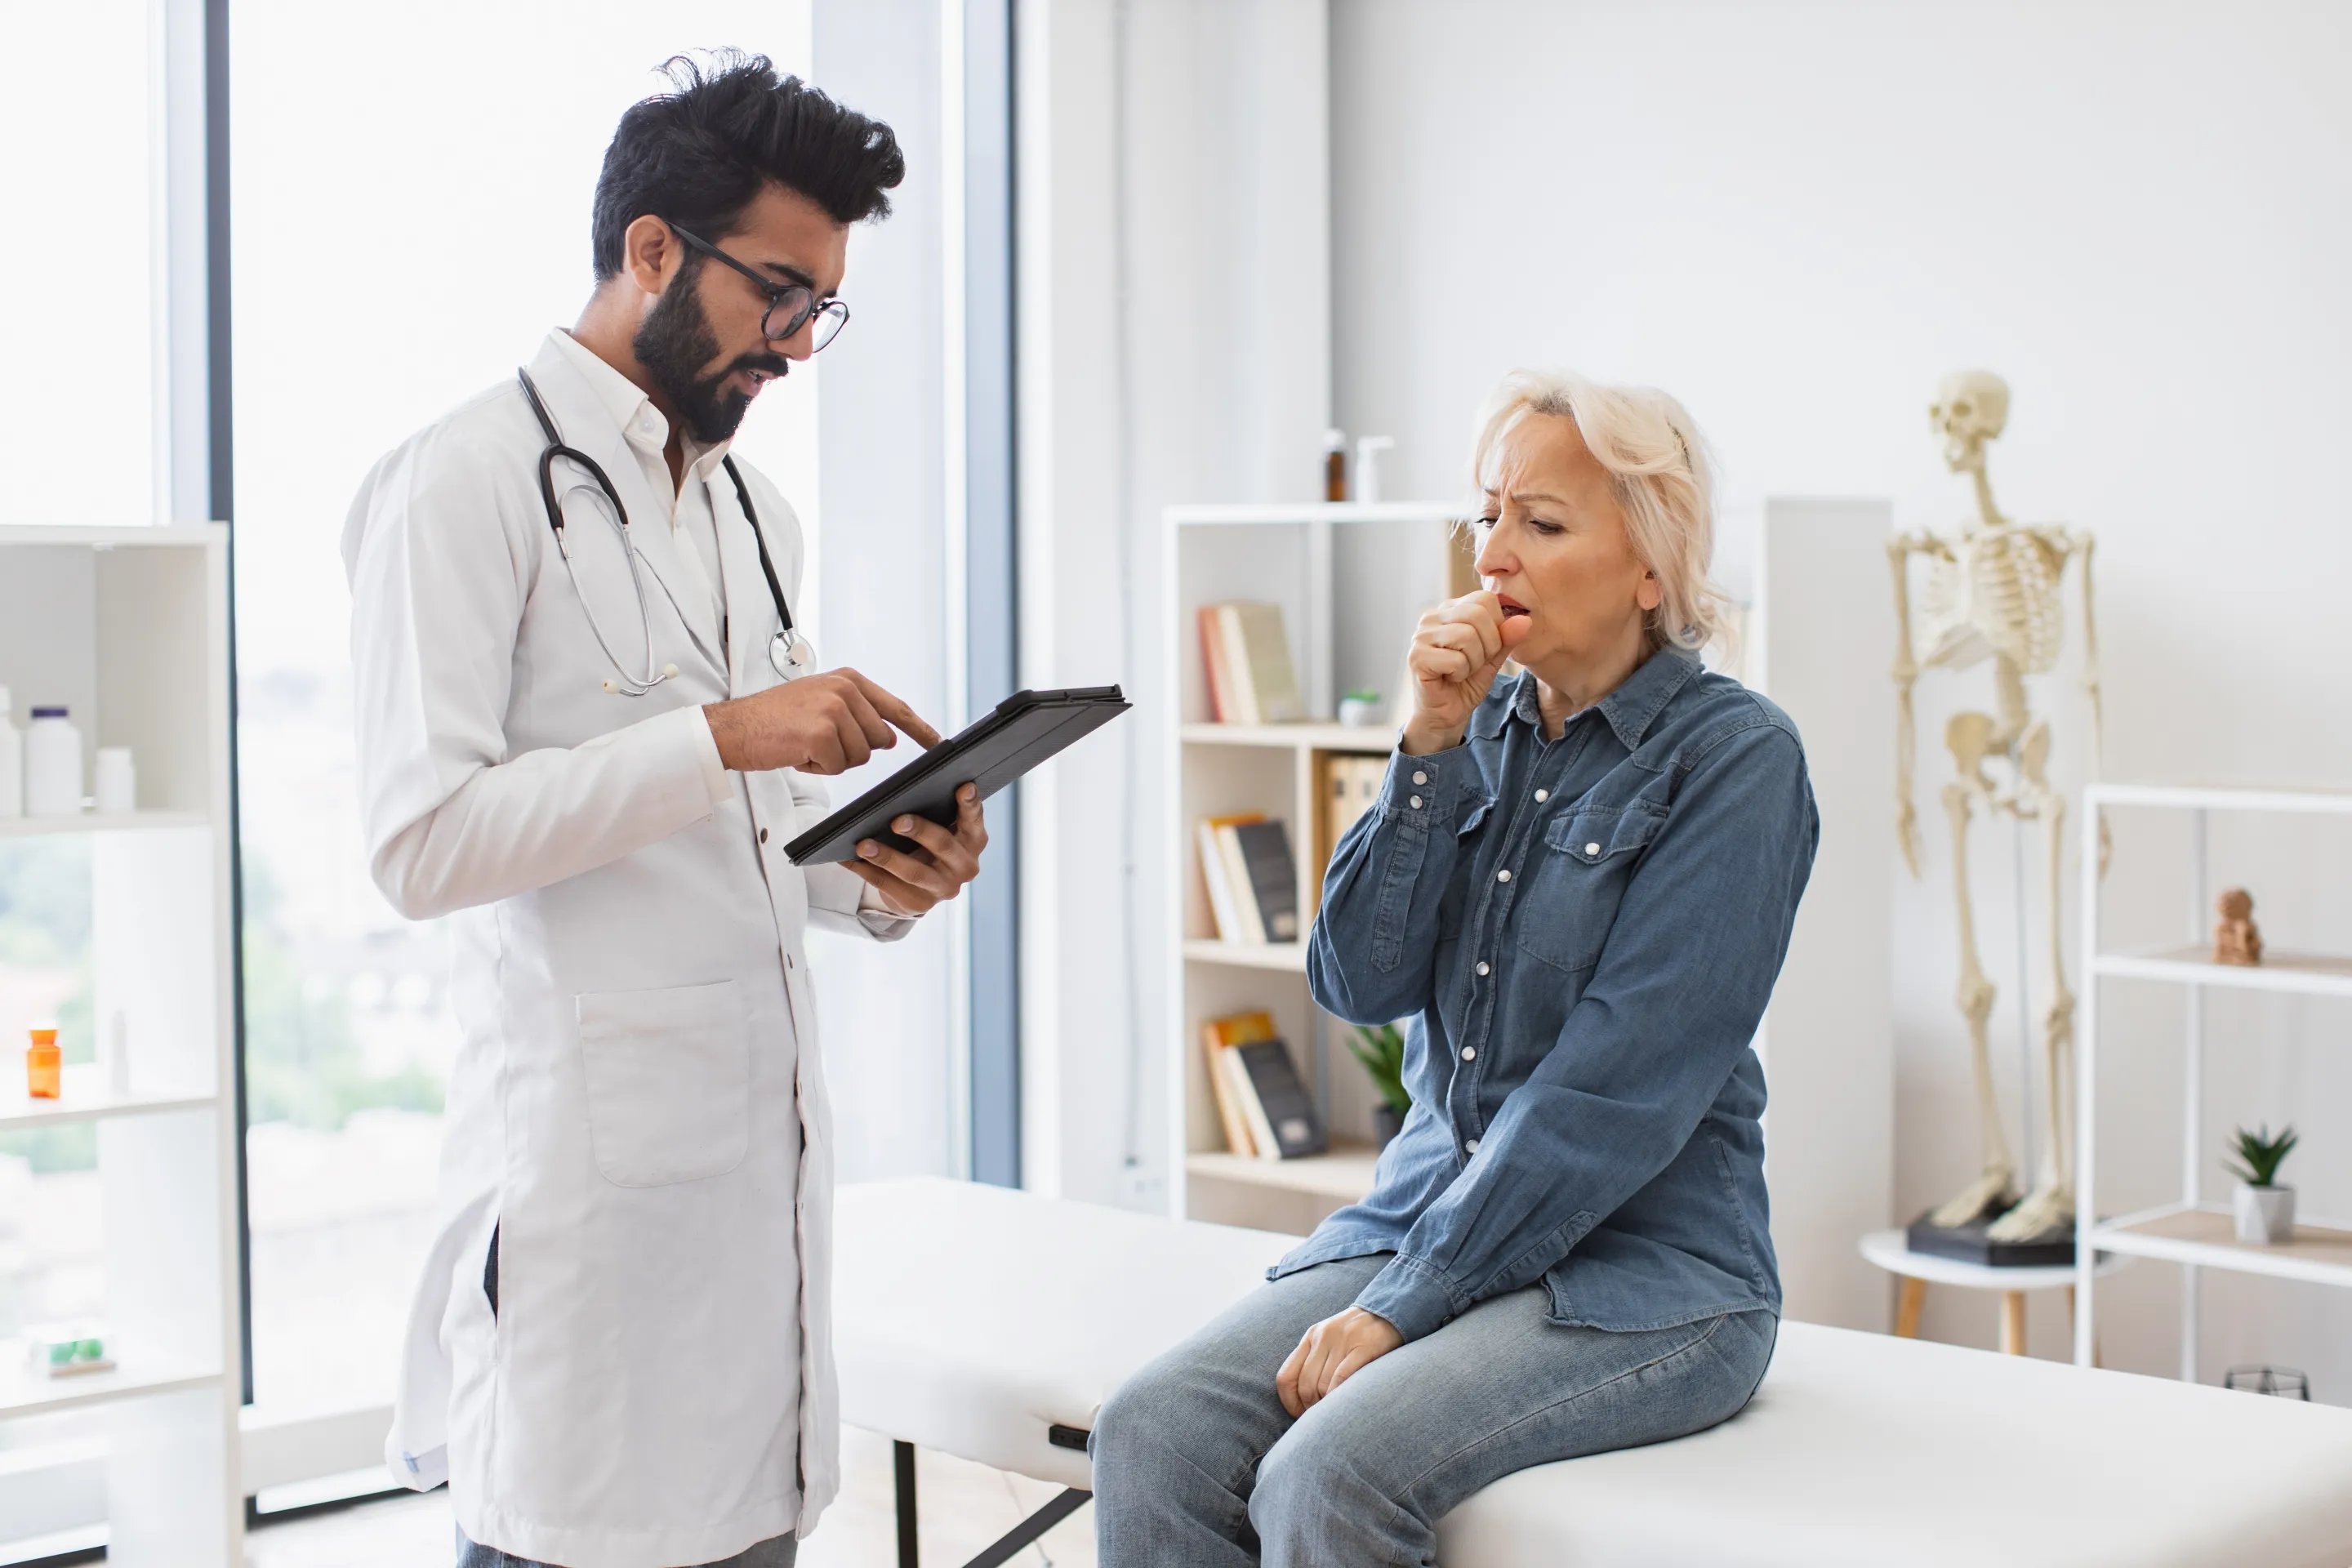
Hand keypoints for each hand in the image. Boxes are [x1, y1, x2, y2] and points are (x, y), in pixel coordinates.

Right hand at [704, 669, 941, 774]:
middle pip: (879, 740)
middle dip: (853, 750)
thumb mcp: (820, 701)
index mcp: (848, 680)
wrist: (735, 727)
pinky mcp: (821, 733)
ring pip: (859, 757)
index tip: (938, 742)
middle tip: (818, 741)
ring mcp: (834, 710)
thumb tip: (891, 738)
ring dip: (833, 760)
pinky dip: (817, 768)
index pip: (895, 707)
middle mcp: (845, 690)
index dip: (919, 728)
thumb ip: (857, 713)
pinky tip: (797, 752)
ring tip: (804, 743)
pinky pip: (837, 766)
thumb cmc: (775, 719)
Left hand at [846, 783, 987, 915]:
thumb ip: (936, 814)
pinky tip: (851, 860)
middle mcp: (964, 866)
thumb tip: (900, 797)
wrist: (923, 887)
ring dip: (886, 857)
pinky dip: (868, 872)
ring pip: (914, 872)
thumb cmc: (930, 845)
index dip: (970, 804)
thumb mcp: (940, 829)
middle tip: (897, 821)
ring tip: (864, 845)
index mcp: (973, 840)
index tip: (964, 787)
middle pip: (943, 845)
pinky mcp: (920, 903)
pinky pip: (890, 886)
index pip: (974, 820)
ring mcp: (944, 888)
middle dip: (919, 831)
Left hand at [1275, 1306, 1402, 1416]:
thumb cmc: (1355, 1334)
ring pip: (1323, 1385)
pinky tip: (1344, 1402)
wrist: (1386, 1312)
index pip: (1286, 1376)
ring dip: (1327, 1403)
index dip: (1289, 1402)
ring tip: (1335, 1409)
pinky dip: (1339, 1395)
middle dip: (1311, 1407)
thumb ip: (1313, 1361)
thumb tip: (1302, 1399)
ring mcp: (1342, 1341)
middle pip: (1305, 1385)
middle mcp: (1322, 1337)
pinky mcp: (1363, 1347)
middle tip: (1322, 1415)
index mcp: (1310, 1337)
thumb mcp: (1328, 1340)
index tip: (1299, 1414)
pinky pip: (1341, 1378)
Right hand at [1400, 591, 1530, 755]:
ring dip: (1473, 662)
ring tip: (1461, 671)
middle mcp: (1432, 617)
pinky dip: (1460, 674)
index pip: (1485, 599)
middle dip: (1488, 645)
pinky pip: (1455, 659)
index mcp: (1451, 610)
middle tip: (1475, 663)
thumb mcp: (1494, 657)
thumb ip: (1507, 637)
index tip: (1486, 649)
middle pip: (1477, 614)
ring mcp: (1421, 635)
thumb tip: (1524, 619)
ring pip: (1466, 636)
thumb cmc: (1466, 683)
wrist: (1445, 714)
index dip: (1496, 627)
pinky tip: (1449, 679)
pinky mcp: (1416, 657)